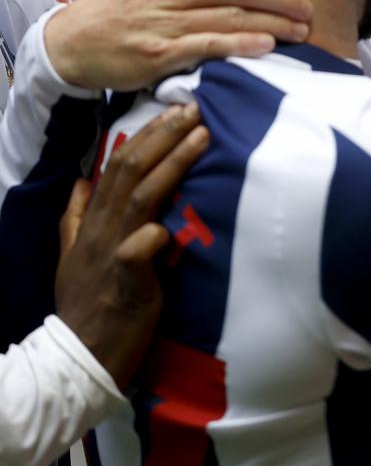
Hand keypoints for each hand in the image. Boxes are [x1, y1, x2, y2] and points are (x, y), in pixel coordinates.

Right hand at [44, 0, 312, 89]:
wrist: (71, 44)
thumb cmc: (112, 3)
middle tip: (308, 7)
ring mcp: (167, 22)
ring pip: (230, 17)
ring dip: (272, 23)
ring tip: (300, 31)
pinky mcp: (161, 53)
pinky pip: (208, 46)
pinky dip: (240, 45)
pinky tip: (265, 47)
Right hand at [55, 103, 207, 385]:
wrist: (79, 356)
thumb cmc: (87, 304)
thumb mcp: (74, 256)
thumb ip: (78, 217)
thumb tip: (81, 182)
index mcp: (95, 222)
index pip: (119, 167)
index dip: (147, 137)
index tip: (176, 111)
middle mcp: (103, 231)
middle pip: (131, 172)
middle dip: (164, 137)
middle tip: (194, 108)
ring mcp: (113, 255)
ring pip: (141, 199)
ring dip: (172, 165)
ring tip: (201, 138)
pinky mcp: (127, 284)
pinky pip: (136, 253)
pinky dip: (151, 236)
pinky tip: (169, 223)